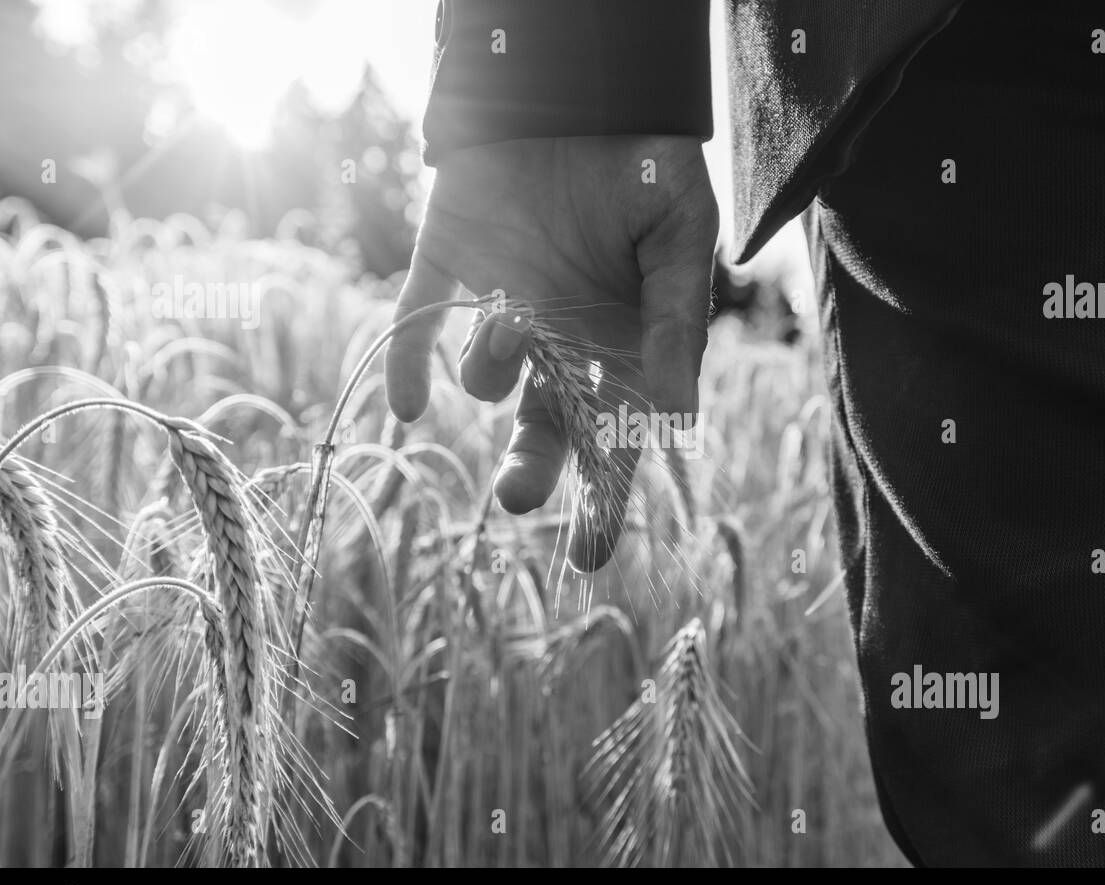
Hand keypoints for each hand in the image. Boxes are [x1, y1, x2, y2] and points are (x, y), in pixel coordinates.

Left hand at [384, 135, 717, 569]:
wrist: (583, 86)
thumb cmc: (646, 163)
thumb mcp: (680, 238)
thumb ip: (675, 321)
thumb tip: (677, 415)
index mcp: (619, 344)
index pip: (613, 439)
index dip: (603, 501)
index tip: (590, 557)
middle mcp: (557, 340)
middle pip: (540, 432)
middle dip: (530, 473)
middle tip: (516, 499)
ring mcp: (498, 306)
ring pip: (485, 376)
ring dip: (495, 364)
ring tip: (518, 317)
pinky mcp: (446, 265)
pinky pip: (412, 327)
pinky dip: (402, 364)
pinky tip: (403, 406)